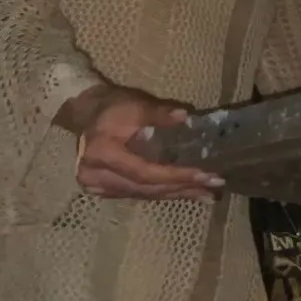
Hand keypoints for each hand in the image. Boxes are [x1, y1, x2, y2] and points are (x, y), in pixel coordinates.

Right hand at [66, 84, 221, 200]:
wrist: (87, 114)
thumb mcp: (135, 105)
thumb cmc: (113, 108)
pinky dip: (163, 194)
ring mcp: (98, 187)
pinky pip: (139, 194)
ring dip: (177, 194)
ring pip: (144, 194)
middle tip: (214, 187)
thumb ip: (158, 113)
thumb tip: (185, 116)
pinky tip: (186, 194)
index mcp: (102, 154)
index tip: (204, 175)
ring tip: (207, 194)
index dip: (175, 176)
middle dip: (183, 188)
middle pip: (146, 188)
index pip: (145, 172)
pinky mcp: (104, 190)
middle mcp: (96, 176)